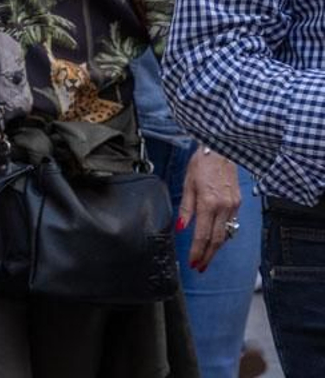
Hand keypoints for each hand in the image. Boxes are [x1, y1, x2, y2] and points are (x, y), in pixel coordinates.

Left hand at [180, 147, 241, 271]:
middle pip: (216, 240)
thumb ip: (186, 208)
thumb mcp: (188, 184)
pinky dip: (222, 235)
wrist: (222, 150)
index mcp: (209, 203)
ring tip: (206, 258)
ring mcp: (234, 206)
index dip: (198, 251)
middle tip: (200, 267)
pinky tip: (215, 240)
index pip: (203, 235)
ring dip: (216, 248)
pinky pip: (231, 225)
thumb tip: (181, 228)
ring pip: (225, 235)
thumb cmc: (201, 164)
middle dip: (208, 256)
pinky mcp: (238, 204)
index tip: (193, 262)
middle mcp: (224, 208)